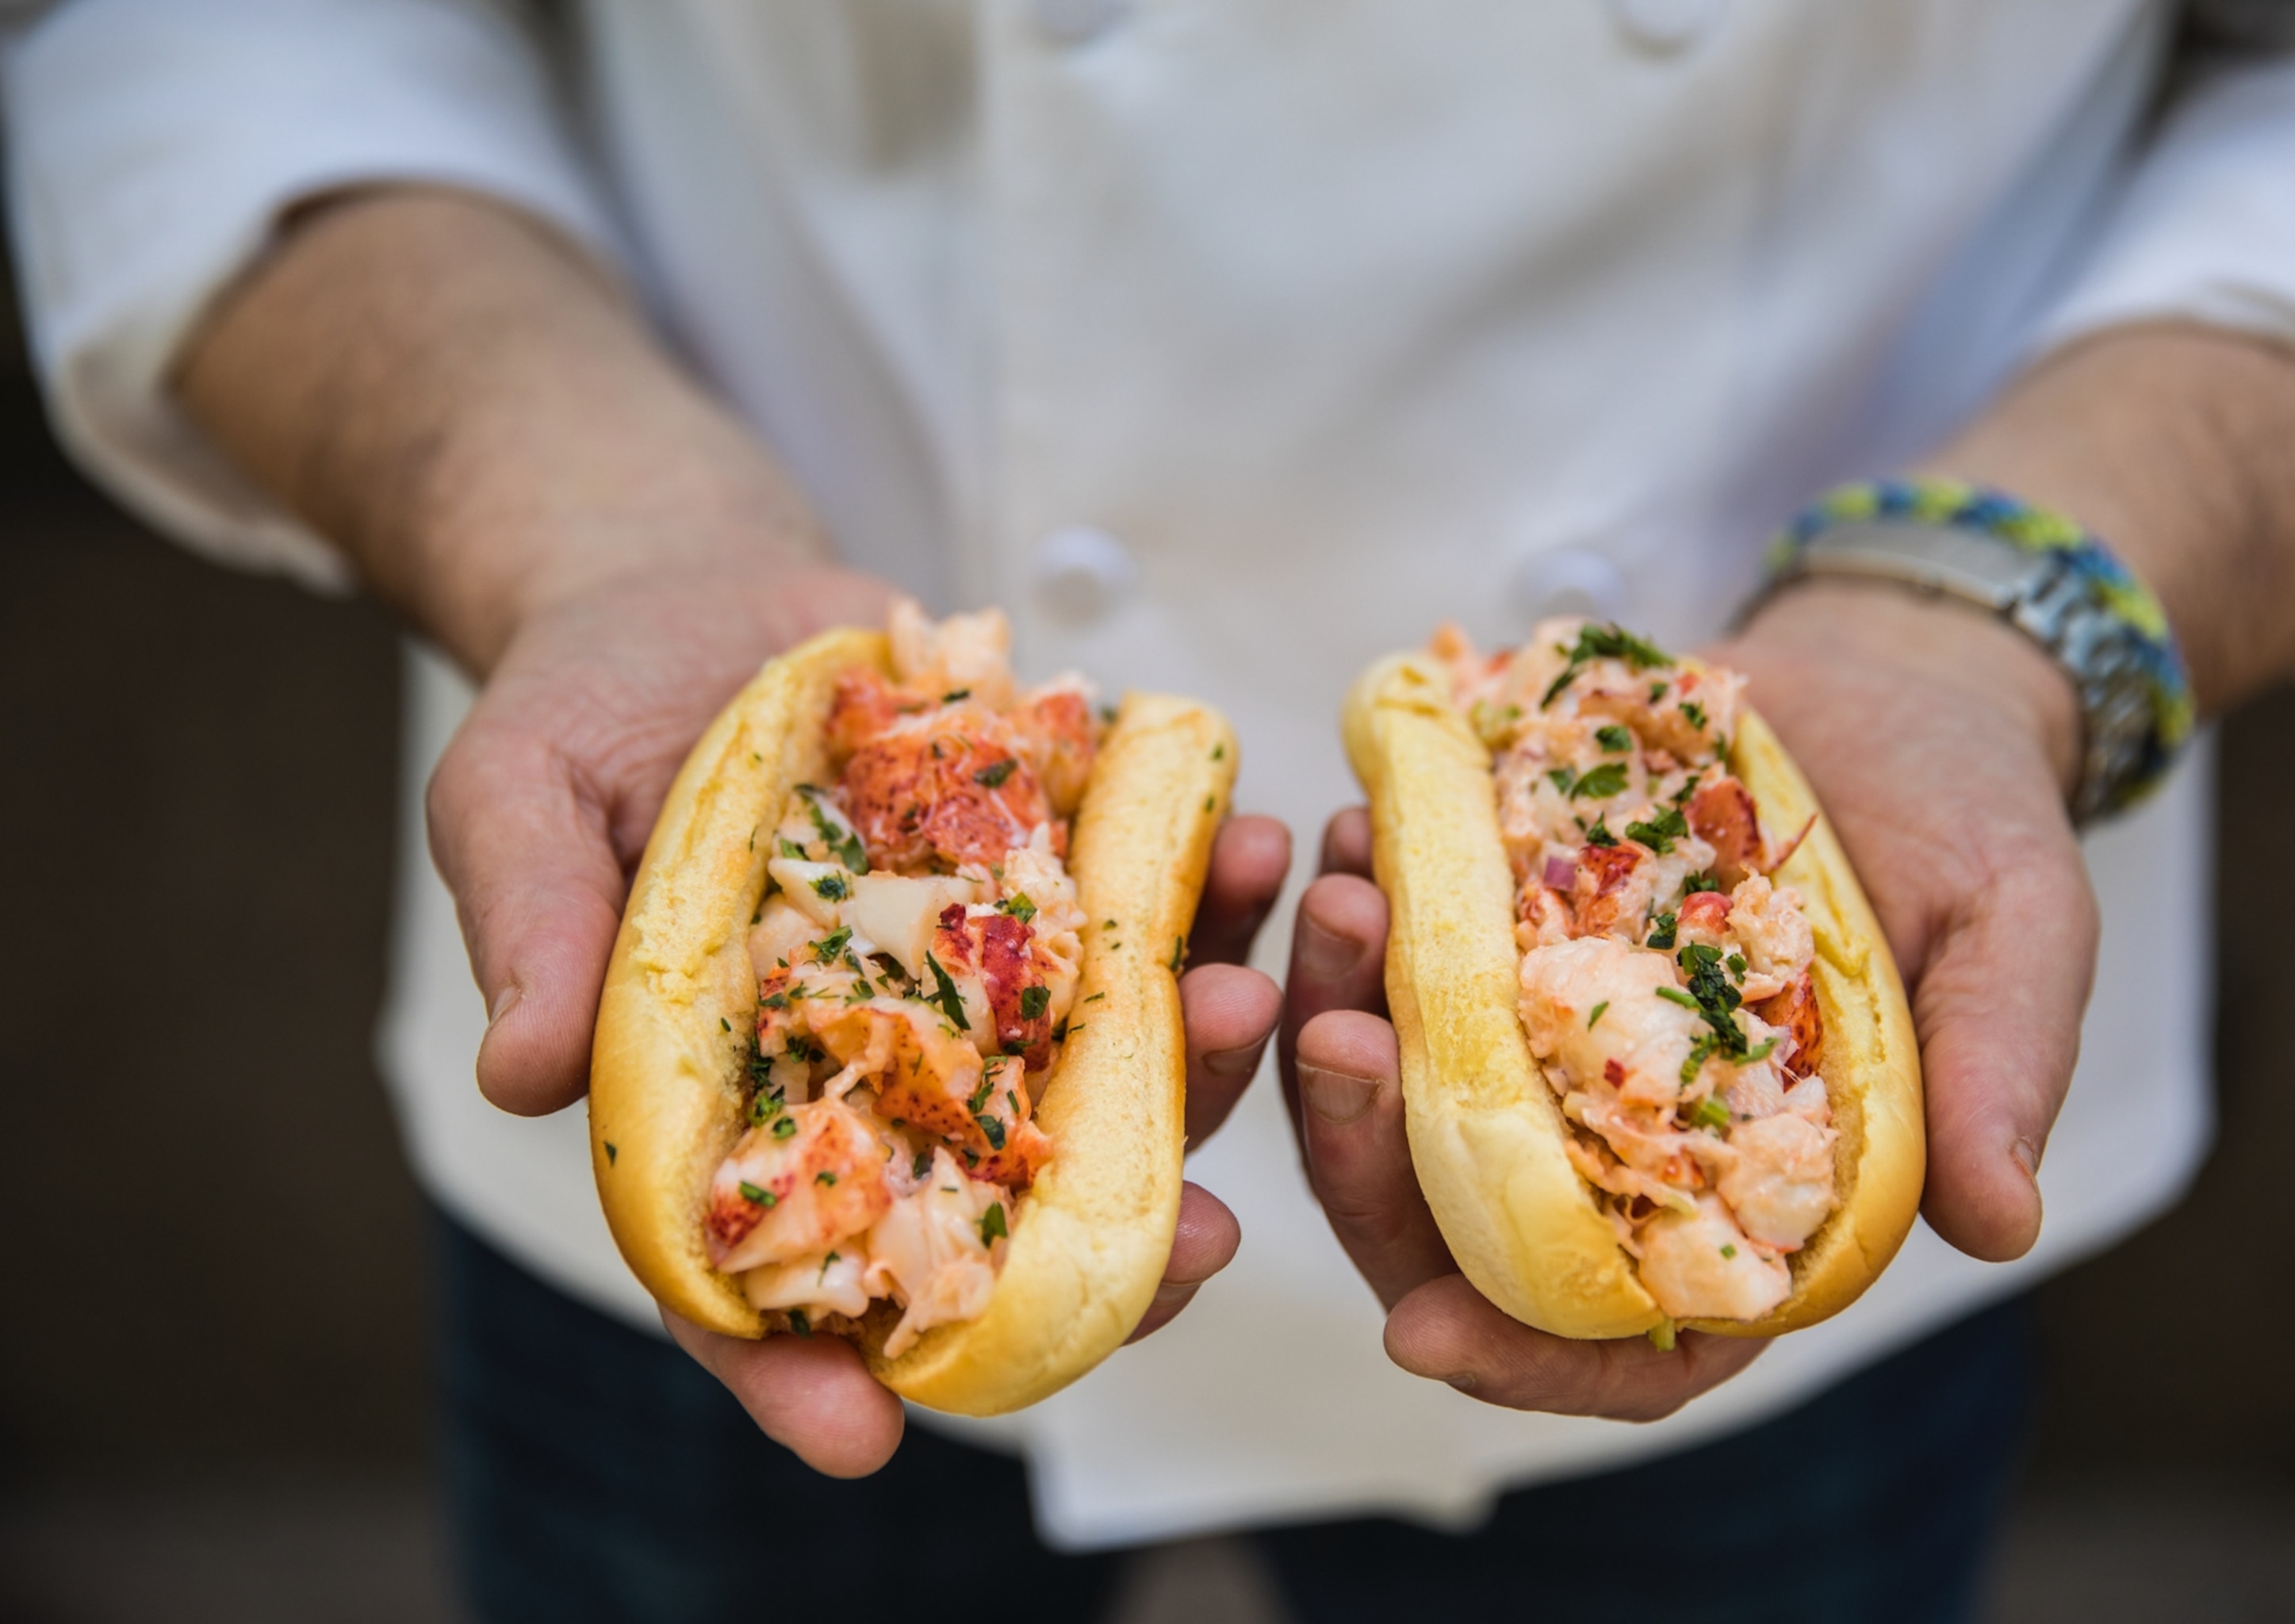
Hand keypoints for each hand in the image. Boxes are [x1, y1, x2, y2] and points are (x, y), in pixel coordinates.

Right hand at [427, 560, 1290, 1475]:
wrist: (699, 591)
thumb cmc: (583, 718)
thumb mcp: (519, 802)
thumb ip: (533, 932)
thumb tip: (521, 1071)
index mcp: (737, 1104)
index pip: (755, 1276)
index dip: (797, 1371)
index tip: (865, 1440)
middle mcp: (881, 1074)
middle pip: (990, 1208)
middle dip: (1097, 1246)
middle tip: (1195, 1244)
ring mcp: (986, 985)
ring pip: (1107, 1075)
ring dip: (1197, 1063)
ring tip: (1250, 997)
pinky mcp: (1056, 880)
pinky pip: (1153, 913)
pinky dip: (1216, 895)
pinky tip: (1259, 847)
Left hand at [1281, 581, 2087, 1419]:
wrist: (1886, 682)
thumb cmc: (1972, 823)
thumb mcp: (2017, 931)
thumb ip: (1995, 1069)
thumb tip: (2003, 1226)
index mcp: (1745, 1197)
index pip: (1628, 1343)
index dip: (1529, 1360)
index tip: (1424, 1332)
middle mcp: (1619, 1141)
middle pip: (1460, 1225)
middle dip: (1374, 1159)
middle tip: (1339, 1044)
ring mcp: (1540, 1040)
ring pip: (1399, 1095)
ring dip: (1338, 1021)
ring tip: (1338, 902)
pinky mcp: (1493, 941)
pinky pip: (1391, 964)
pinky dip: (1358, 919)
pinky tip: (1350, 834)